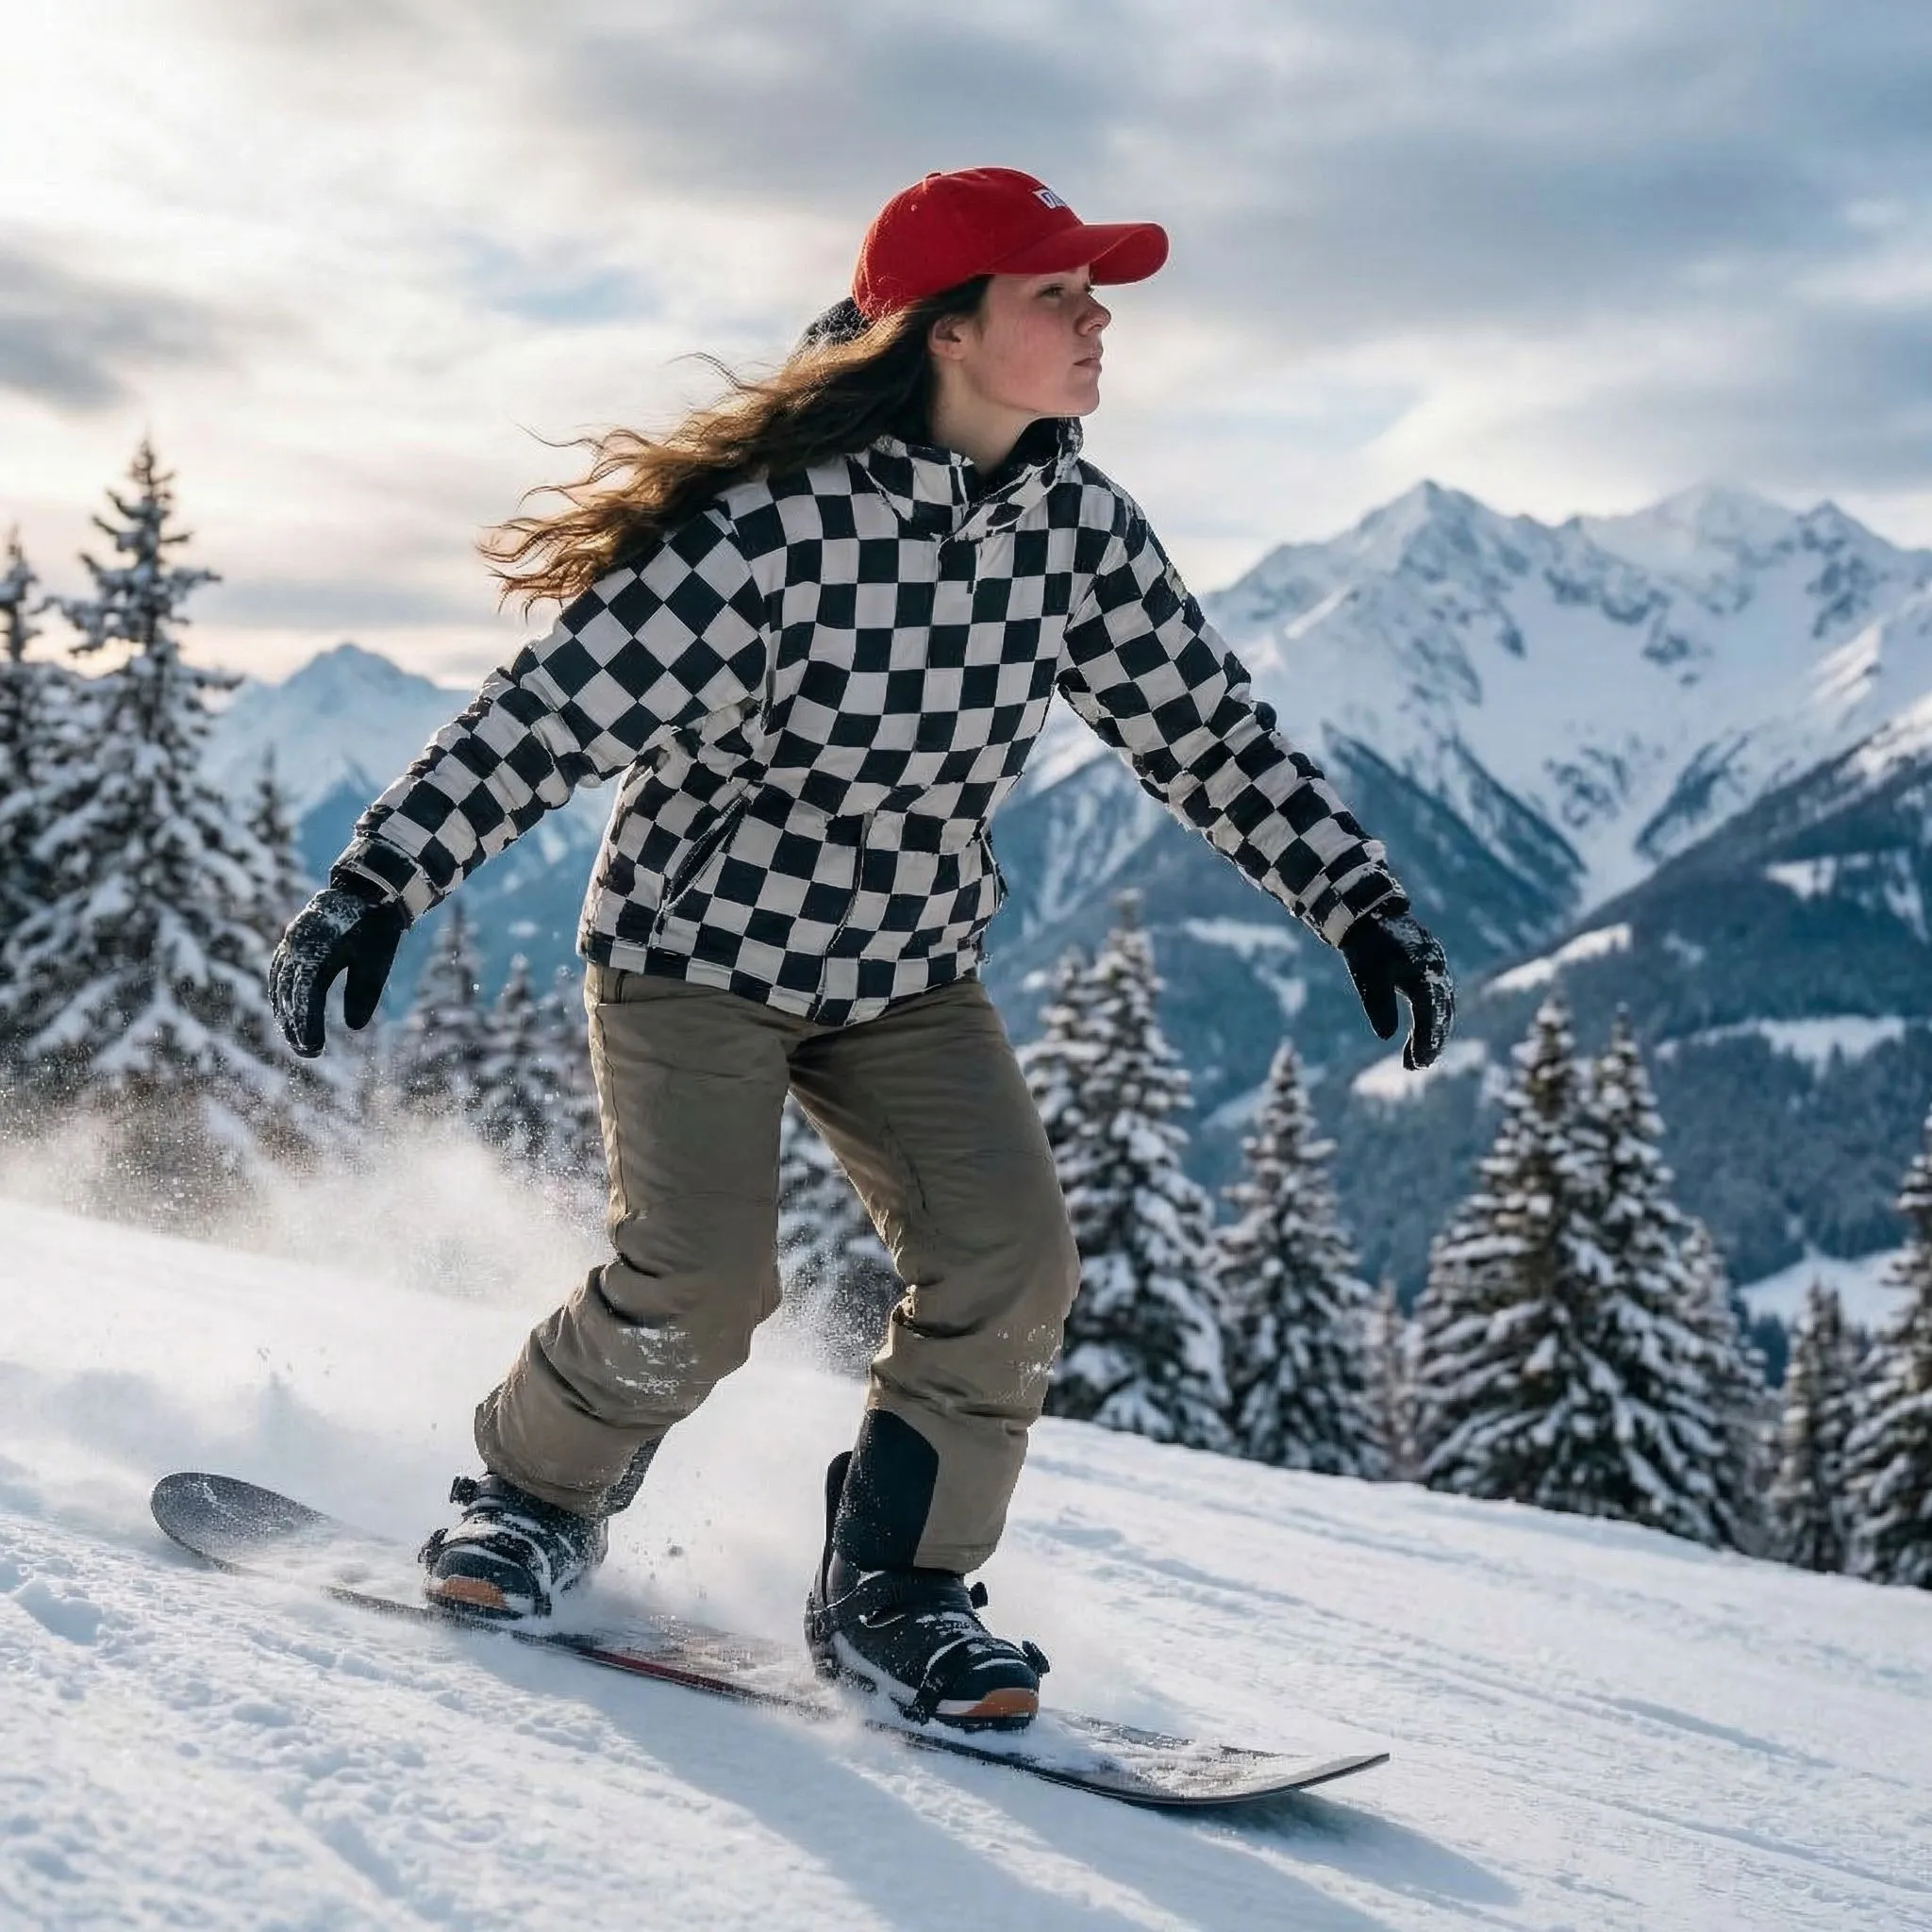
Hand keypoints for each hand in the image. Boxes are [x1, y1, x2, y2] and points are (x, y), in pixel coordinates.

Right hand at [268, 878, 408, 1057]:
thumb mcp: (376, 959)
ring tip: (297, 1040)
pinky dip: (281, 995)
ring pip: (279, 985)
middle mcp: (295, 946)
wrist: (365, 891)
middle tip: (308, 1053)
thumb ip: (364, 991)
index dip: (307, 1025)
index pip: (306, 997)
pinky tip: (287, 1013)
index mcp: (315, 950)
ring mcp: (290, 943)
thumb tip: (354, 1027)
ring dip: (285, 1014)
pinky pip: (279, 973)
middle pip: (288, 994)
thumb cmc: (374, 927)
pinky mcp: (291, 942)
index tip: (315, 1049)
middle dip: (295, 1026)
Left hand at [1340, 904, 1454, 1070]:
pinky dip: (1434, 1015)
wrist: (1368, 912)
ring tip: (1420, 1057)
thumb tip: (1386, 1036)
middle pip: (1442, 1013)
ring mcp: (1437, 965)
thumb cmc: (1367, 947)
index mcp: (1424, 973)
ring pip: (1444, 1005)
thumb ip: (1379, 1006)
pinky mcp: (1432, 963)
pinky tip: (1424, 1030)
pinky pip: (1439, 995)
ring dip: (1434, 1031)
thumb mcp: (1368, 978)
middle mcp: (1437, 970)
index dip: (1425, 1042)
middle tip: (1417, 1066)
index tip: (1417, 1065)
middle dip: (1432, 1041)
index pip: (1429, 1015)